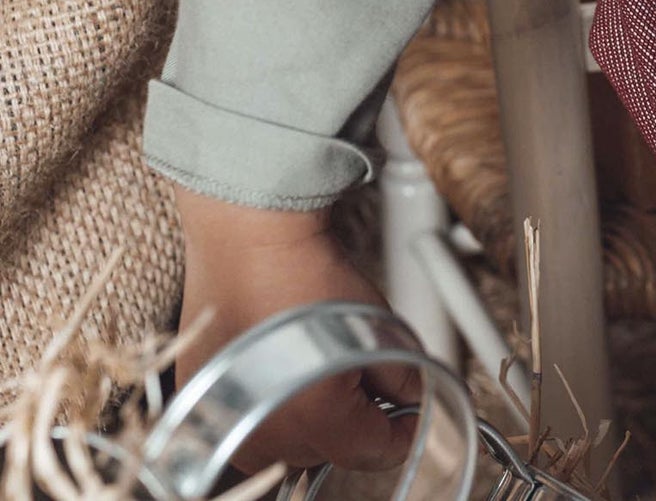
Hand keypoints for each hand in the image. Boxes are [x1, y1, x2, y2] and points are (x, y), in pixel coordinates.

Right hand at [174, 188, 420, 474]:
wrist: (250, 242)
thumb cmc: (310, 276)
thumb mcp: (379, 326)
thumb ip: (403, 376)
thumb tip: (414, 398)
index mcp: (318, 422)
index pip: (378, 450)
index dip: (405, 430)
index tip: (413, 414)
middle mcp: (268, 438)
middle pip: (331, 452)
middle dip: (356, 422)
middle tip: (367, 379)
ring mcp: (229, 428)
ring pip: (287, 447)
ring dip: (310, 422)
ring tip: (320, 373)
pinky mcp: (202, 409)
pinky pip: (247, 430)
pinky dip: (269, 412)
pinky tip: (281, 374)